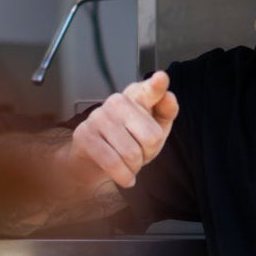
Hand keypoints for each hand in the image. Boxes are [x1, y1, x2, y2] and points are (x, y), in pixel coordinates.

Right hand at [70, 71, 178, 189]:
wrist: (95, 159)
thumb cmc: (129, 141)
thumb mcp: (154, 129)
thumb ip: (165, 113)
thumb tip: (169, 96)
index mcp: (138, 96)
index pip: (151, 91)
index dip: (156, 86)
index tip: (162, 79)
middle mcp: (118, 101)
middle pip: (151, 138)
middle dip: (148, 154)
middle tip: (139, 152)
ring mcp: (99, 116)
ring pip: (132, 153)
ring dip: (134, 167)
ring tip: (129, 163)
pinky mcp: (85, 135)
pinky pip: (113, 163)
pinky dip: (123, 176)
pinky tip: (125, 177)